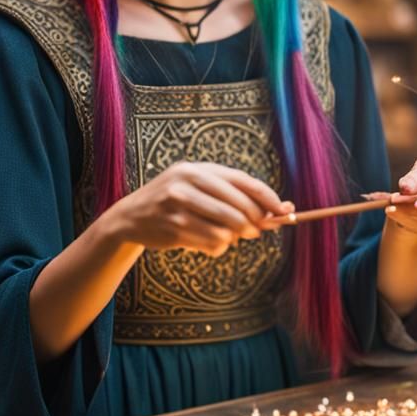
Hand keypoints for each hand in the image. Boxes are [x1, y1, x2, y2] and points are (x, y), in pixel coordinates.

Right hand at [110, 160, 292, 256]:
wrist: (131, 216)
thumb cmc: (175, 200)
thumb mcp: (199, 186)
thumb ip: (233, 194)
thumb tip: (278, 210)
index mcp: (199, 168)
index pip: (244, 182)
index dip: (268, 198)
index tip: (285, 210)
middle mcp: (188, 182)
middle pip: (239, 207)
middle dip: (254, 223)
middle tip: (255, 231)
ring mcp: (178, 205)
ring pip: (227, 229)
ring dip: (234, 237)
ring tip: (228, 236)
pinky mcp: (173, 228)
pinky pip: (212, 242)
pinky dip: (218, 247)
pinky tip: (209, 242)